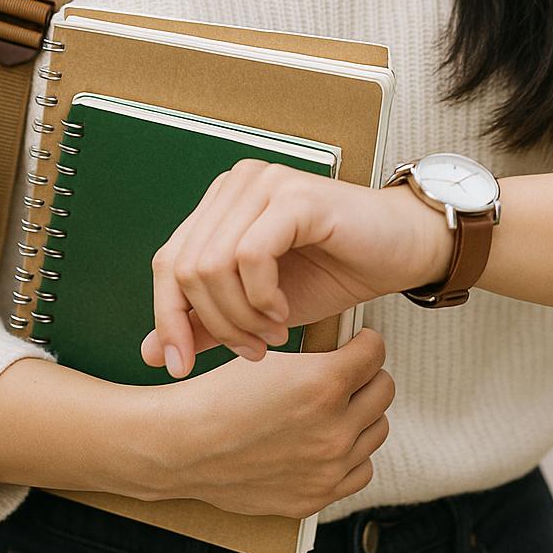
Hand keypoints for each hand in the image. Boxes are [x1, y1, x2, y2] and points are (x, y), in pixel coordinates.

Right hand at [134, 327, 395, 518]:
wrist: (185, 446)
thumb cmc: (220, 396)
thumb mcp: (272, 358)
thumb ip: (321, 358)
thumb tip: (352, 352)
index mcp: (324, 384)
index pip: (375, 351)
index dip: (364, 342)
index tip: (357, 342)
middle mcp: (334, 428)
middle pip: (384, 389)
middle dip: (368, 375)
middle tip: (348, 373)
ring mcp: (329, 467)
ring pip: (378, 429)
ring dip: (363, 414)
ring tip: (338, 407)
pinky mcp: (317, 495)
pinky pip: (361, 469)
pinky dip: (352, 454)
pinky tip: (329, 441)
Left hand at [140, 160, 450, 377]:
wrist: (402, 252)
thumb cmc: (334, 272)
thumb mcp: (257, 309)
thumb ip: (206, 324)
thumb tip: (149, 352)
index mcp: (220, 204)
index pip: (168, 263)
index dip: (167, 319)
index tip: (180, 368)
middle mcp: (236, 184)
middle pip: (185, 267)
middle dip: (214, 325)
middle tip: (251, 352)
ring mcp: (265, 184)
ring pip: (213, 265)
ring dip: (239, 317)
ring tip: (271, 336)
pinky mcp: (294, 196)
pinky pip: (251, 256)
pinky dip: (261, 299)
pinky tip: (283, 315)